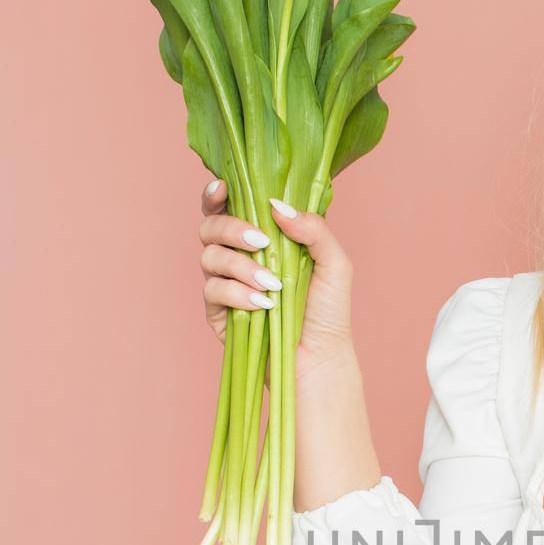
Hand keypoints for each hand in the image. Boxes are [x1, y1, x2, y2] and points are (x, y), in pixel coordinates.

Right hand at [198, 179, 355, 380]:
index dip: (216, 194)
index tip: (222, 189)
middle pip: (209, 227)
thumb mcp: (334, 263)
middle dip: (231, 229)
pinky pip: (213, 291)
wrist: (320, 355)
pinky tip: (263, 306)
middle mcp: (238, 255)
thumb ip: (313, 229)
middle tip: (261, 242)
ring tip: (273, 285)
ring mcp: (225, 283)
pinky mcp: (218, 312)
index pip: (228, 206)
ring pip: (209, 258)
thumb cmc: (328, 309)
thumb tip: (276, 206)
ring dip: (241, 267)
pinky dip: (238, 294)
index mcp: (262, 236)